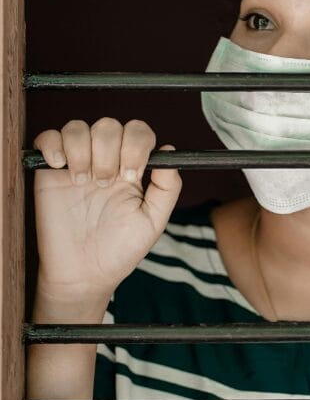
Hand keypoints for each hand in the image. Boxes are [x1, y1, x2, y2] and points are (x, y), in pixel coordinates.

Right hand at [32, 117, 182, 299]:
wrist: (83, 273)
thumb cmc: (120, 249)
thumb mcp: (153, 221)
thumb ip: (167, 187)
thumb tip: (171, 151)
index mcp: (132, 168)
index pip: (138, 132)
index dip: (136, 145)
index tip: (130, 175)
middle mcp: (105, 160)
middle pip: (109, 126)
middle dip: (108, 152)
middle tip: (104, 184)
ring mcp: (77, 163)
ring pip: (78, 127)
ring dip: (82, 150)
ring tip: (82, 182)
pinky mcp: (49, 171)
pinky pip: (48, 137)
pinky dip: (53, 145)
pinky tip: (60, 167)